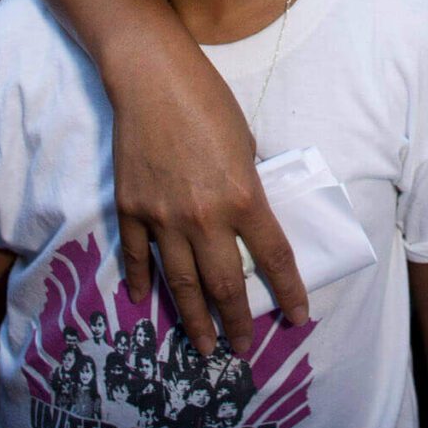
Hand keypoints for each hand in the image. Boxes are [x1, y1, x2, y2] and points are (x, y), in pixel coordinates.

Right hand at [109, 37, 307, 356]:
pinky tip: (146, 302)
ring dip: (194, 319)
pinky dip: (141, 281)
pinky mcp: (131, 209)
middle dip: (236, 321)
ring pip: (181, 283)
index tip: (297, 317)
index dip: (288, 292)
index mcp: (242, 197)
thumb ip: (246, 187)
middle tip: (242, 348)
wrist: (152, 80)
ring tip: (202, 346)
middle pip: (225, 284)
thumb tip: (245, 220)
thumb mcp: (246, 145)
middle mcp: (204, 217)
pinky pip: (137, 256)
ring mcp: (163, 217)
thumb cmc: (208, 102)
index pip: (273, 258)